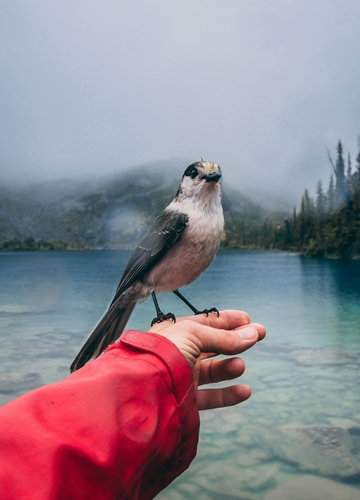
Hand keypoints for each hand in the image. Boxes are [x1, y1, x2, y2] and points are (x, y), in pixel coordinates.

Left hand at [149, 310, 265, 410]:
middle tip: (259, 335)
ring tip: (240, 365)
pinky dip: (229, 394)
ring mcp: (182, 376)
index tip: (247, 320)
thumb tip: (252, 333)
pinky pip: (211, 397)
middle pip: (213, 344)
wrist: (143, 388)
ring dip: (230, 366)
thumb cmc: (162, 353)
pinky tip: (244, 391)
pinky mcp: (185, 399)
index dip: (227, 320)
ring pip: (213, 370)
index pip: (205, 322)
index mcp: (175, 332)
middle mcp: (179, 352)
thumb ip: (224, 337)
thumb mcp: (194, 334)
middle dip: (236, 339)